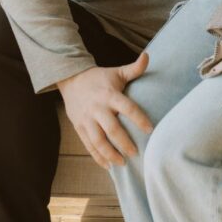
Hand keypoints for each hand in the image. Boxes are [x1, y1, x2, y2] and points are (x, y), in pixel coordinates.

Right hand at [57, 55, 152, 169]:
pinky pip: (88, 145)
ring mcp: (86, 119)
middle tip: (136, 153)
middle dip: (124, 142)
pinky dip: (97, 157)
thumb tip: (148, 56)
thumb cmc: (99, 78)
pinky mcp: (79, 127)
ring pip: (98, 140)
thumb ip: (134, 68)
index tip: (150, 130)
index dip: (138, 118)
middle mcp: (97, 108)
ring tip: (123, 163)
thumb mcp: (117, 72)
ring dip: (110, 154)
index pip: (126, 107)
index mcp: (109, 94)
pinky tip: (108, 166)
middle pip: (111, 128)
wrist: (70, 79)